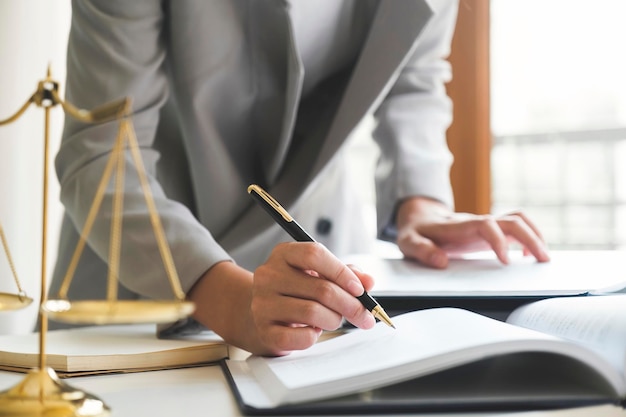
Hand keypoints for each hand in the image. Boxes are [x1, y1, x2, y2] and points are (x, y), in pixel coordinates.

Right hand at [250, 242, 375, 355]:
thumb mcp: (317, 274)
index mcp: (283, 254)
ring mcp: (263, 303)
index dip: (341, 272)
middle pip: (320, 288)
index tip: (359, 289)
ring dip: (333, 320)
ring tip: (333, 320)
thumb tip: (367, 281)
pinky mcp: (265, 330)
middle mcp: (269, 275)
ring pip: (312, 312)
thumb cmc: (294, 292)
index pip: (314, 255)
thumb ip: (344, 274)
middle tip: (363, 315)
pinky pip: (301, 337)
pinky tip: (313, 330)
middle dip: (350, 304)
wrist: (262, 315)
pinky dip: (314, 336)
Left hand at [395, 197, 550, 267]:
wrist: (419, 217)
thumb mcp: (408, 241)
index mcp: (458, 226)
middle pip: (511, 219)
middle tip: (542, 260)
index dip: (499, 239)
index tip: (505, 261)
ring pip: (517, 220)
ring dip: (534, 235)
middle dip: (530, 237)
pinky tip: (529, 256)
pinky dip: (529, 237)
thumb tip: (441, 261)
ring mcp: (485, 223)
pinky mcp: (490, 229)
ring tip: (544, 258)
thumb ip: (421, 250)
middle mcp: (476, 221)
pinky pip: (515, 226)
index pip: (485, 224)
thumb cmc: (415, 231)